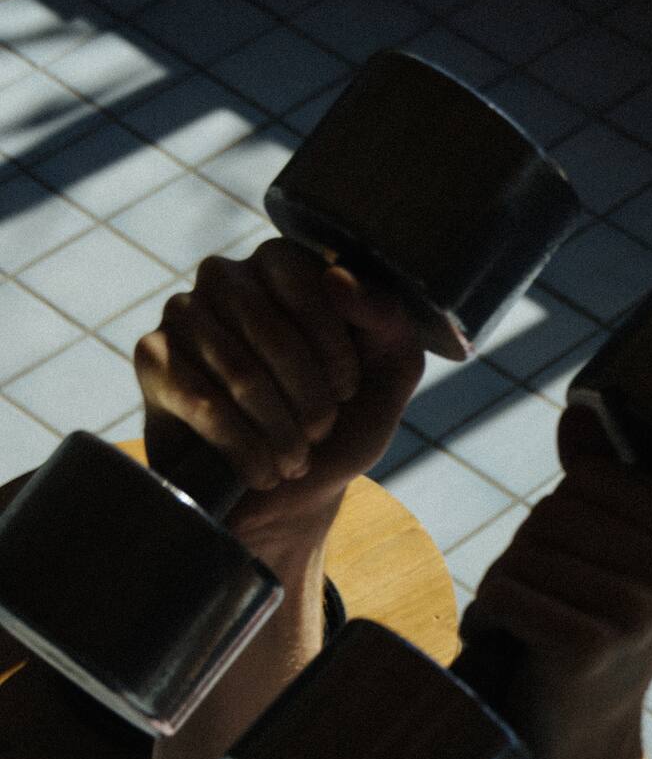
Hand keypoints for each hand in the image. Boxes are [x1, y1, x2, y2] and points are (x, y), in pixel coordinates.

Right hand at [132, 237, 423, 552]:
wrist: (292, 492)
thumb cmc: (345, 423)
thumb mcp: (390, 374)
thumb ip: (388, 321)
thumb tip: (338, 277)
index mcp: (283, 267)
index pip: (305, 283)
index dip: (336, 352)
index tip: (347, 392)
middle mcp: (226, 277)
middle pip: (271, 333)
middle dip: (311, 402)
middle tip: (319, 433)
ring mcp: (183, 314)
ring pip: (240, 373)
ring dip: (283, 434)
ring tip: (295, 460)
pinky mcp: (154, 359)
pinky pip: (203, 404)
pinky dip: (247, 451)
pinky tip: (263, 471)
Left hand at [462, 406, 651, 758]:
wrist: (584, 734)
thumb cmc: (592, 627)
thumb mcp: (608, 550)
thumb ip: (599, 480)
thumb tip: (581, 411)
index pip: (590, 478)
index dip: (562, 516)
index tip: (583, 569)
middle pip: (555, 511)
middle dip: (530, 553)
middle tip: (552, 605)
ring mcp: (639, 615)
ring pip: (525, 550)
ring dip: (506, 587)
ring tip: (535, 628)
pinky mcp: (589, 648)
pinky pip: (504, 591)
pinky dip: (489, 617)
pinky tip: (516, 647)